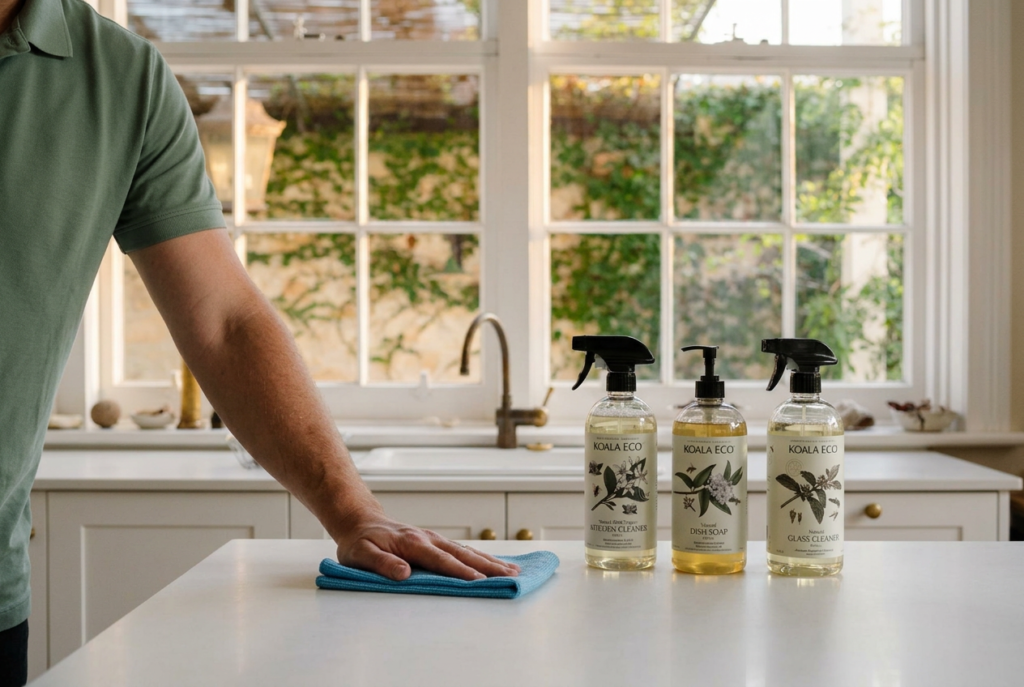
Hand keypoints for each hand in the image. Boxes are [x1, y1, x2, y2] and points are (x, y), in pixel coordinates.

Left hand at [333, 511, 520, 581]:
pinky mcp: (435, 542)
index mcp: (412, 543)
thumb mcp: (361, 555)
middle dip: (488, 566)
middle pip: (462, 554)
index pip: (440, 560)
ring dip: (490, 561)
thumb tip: (404, 573)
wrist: (360, 522)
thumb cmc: (360, 542)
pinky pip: (462, 550)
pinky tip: (494, 564)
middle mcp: (428, 538)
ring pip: (466, 551)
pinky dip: (480, 557)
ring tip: (513, 571)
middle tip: (510, 576)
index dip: (460, 571)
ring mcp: (434, 538)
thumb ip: (381, 564)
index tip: (480, 581)